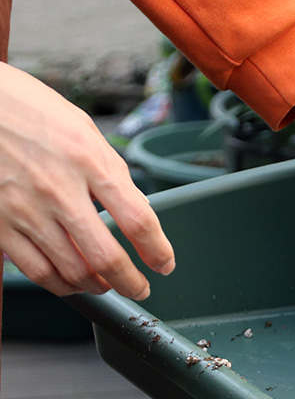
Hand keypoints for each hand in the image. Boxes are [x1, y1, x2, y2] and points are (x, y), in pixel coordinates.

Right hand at [0, 63, 174, 297]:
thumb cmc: (29, 109)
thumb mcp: (83, 130)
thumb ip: (111, 173)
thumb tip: (137, 210)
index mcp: (89, 161)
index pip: (138, 220)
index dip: (158, 251)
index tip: (164, 263)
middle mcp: (59, 189)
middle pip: (107, 256)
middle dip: (131, 282)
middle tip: (140, 288)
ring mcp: (26, 209)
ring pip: (72, 271)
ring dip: (97, 286)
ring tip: (106, 285)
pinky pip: (36, 270)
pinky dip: (60, 284)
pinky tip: (71, 282)